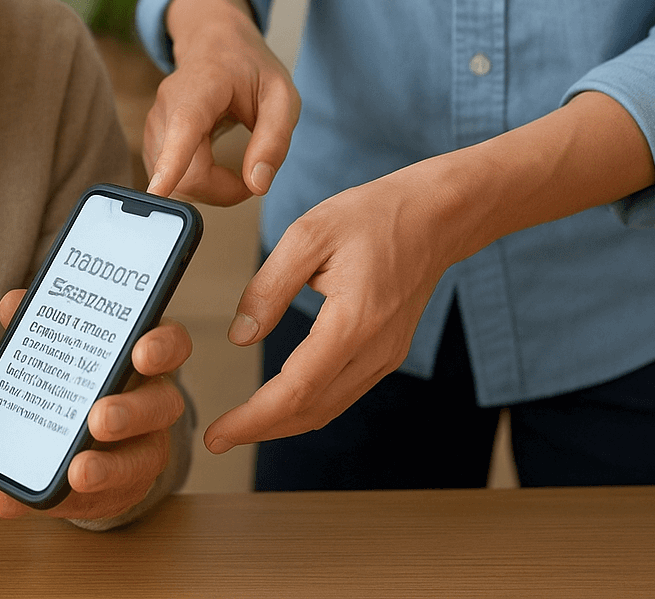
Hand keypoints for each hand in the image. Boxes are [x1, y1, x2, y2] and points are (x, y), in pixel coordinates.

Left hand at [0, 290, 192, 521]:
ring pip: (141, 460)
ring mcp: (142, 450)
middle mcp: (153, 402)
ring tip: (77, 472)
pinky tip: (5, 501)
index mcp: (143, 358)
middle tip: (99, 419)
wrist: (86, 436)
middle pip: (162, 405)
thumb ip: (37, 324)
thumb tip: (12, 304)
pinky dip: (49, 502)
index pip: (171, 344)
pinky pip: (88, 501)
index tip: (141, 353)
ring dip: (108, 469)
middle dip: (132, 412)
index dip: (163, 347)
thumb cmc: (79, 377)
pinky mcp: (117, 491)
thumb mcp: (60, 347)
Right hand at [145, 0, 298, 206]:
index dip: (170, 165)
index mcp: (199, 89)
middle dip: (222, 190)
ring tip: (235, 167)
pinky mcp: (153, 144)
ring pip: (177, 183)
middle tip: (252, 177)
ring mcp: (154, 128)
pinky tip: (213, 167)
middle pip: (185, 173)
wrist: (213, 45)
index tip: (157, 192)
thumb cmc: (248, 69)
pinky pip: (172, 181)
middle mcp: (167, 109)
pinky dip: (198, 184)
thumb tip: (257, 185)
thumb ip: (274, 140)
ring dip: (211, 188)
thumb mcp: (281, 96)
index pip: (183, 129)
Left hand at [201, 90, 654, 452]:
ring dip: (284, 423)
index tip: (217, 434)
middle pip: (312, 410)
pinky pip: (342, 392)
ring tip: (241, 426)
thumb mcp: (308, 235)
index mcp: (354, 322)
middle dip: (262, 429)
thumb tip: (239, 336)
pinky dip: (307, 405)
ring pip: (329, 408)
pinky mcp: (387, 352)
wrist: (437, 215)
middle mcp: (376, 350)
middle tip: (217, 438)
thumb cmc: (375, 215)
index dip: (253, 419)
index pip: (295, 390)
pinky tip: (281, 402)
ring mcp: (386, 355)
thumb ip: (269, 287)